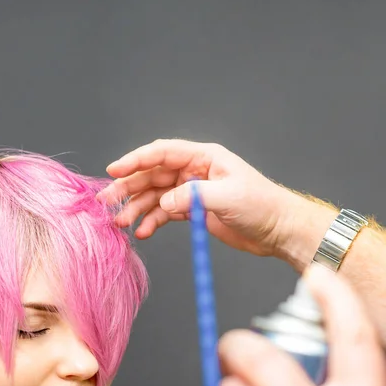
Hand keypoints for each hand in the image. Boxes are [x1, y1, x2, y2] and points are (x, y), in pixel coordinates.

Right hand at [100, 139, 324, 258]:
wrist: (278, 230)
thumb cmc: (262, 206)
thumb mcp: (228, 198)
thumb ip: (192, 196)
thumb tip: (163, 202)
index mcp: (204, 157)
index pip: (162, 153)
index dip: (135, 160)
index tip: (113, 170)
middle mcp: (195, 171)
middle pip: (153, 175)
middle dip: (129, 187)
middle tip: (107, 201)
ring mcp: (193, 192)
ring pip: (156, 196)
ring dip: (137, 208)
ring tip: (120, 222)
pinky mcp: (195, 211)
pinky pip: (166, 213)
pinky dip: (153, 222)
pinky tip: (143, 231)